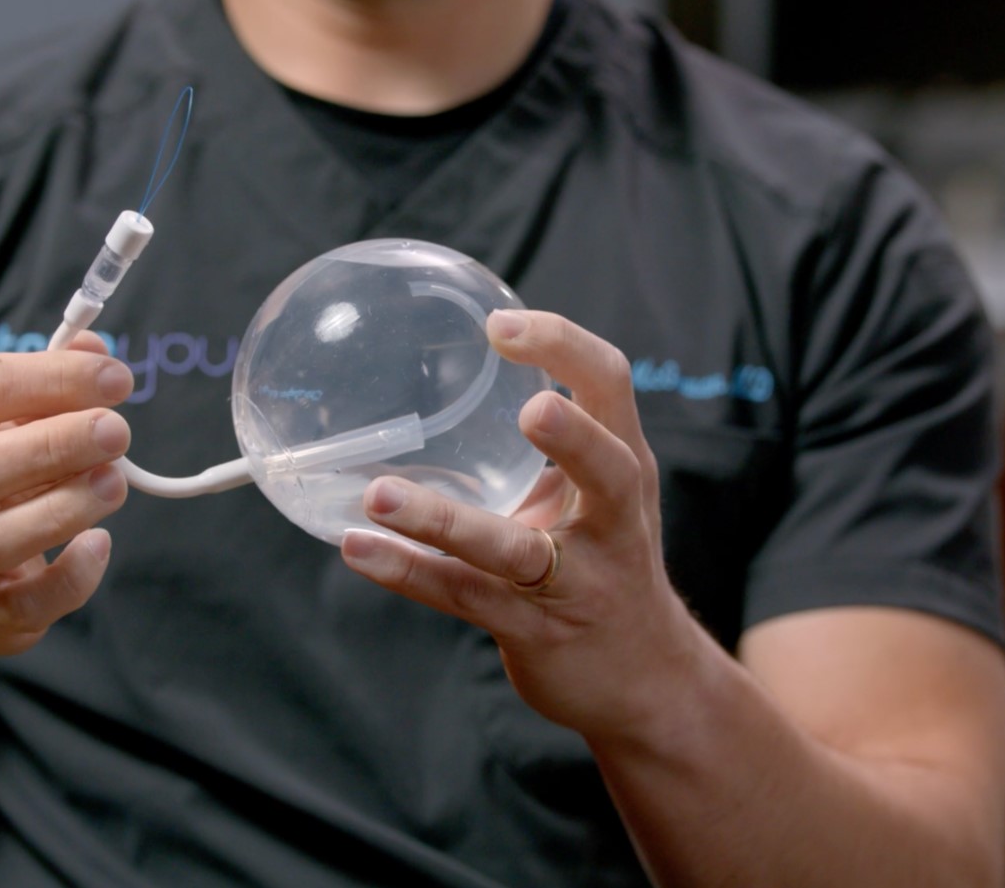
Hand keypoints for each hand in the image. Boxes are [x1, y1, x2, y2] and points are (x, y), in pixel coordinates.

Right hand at [0, 333, 132, 654]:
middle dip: (55, 445)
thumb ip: (47, 381)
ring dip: (64, 506)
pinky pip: (25, 603)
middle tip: (117, 431)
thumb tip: (94, 350)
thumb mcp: (2, 418)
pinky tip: (99, 544)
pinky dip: (69, 575)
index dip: (51, 378)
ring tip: (115, 481)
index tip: (116, 378)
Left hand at [340, 310, 705, 740]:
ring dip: (445, 522)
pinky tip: (359, 548)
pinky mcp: (535, 631)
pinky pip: (463, 596)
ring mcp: (577, 584)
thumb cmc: (607, 567)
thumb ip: (555, 446)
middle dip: (574, 440)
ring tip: (378, 496)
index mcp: (627, 468)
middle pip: (608, 471)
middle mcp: (614, 523)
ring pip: (513, 550)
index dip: (563, 348)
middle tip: (530, 411)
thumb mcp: (600, 497)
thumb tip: (461, 378)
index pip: (610, 387)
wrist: (645, 681)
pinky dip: (409, 571)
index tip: (500, 324)